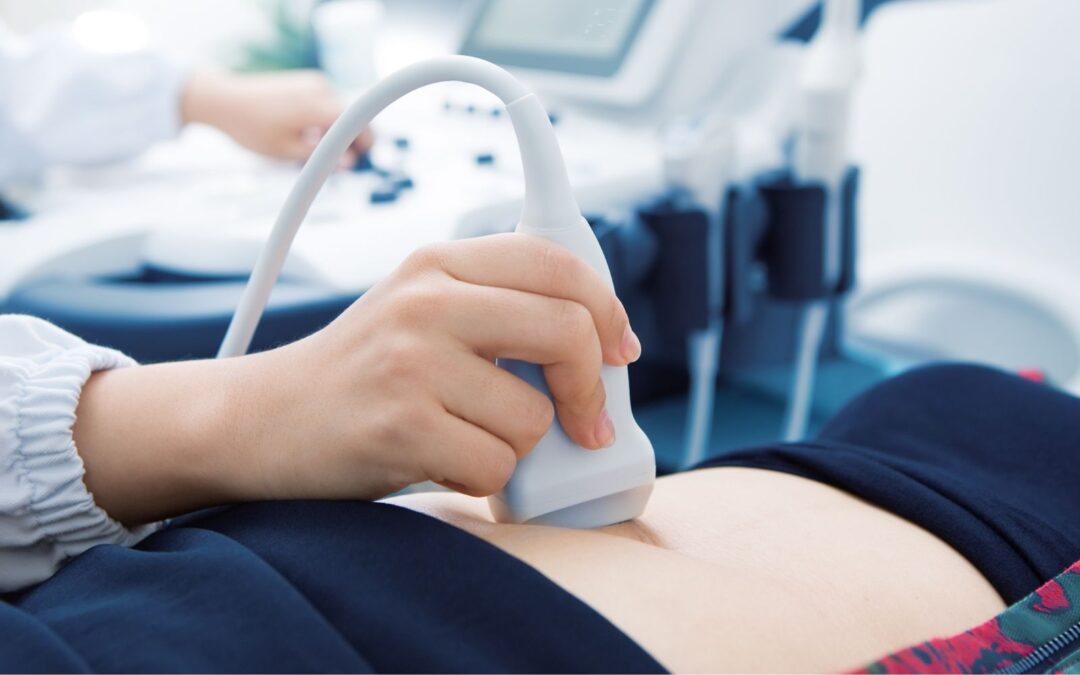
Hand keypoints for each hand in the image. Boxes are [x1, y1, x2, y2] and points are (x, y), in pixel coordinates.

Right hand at [73, 234, 640, 523]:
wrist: (259, 421)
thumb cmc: (361, 375)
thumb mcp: (420, 312)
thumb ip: (497, 310)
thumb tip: (603, 347)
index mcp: (438, 262)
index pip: (556, 262)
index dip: (606, 310)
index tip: (620, 351)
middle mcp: (426, 300)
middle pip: (568, 330)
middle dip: (592, 389)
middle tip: (585, 424)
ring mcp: (411, 362)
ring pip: (535, 416)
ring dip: (515, 445)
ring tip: (463, 436)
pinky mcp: (400, 426)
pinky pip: (496, 465)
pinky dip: (483, 479)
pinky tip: (439, 462)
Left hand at [179, 69, 371, 163]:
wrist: (224, 99)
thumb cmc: (251, 126)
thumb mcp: (286, 151)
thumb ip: (322, 157)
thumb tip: (349, 163)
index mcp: (318, 106)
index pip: (358, 123)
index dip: (366, 141)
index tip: (364, 156)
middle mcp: (321, 88)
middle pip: (350, 117)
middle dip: (350, 139)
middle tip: (338, 162)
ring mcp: (314, 82)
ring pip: (339, 110)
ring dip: (335, 130)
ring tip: (312, 148)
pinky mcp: (307, 81)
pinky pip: (327, 102)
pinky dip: (325, 119)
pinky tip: (305, 133)